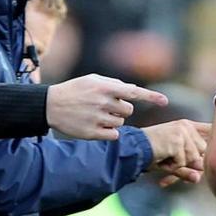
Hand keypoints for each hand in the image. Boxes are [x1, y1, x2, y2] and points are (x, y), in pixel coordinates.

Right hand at [46, 74, 167, 139]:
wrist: (50, 105)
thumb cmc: (74, 90)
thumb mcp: (92, 80)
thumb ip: (113, 84)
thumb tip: (134, 91)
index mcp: (105, 87)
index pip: (134, 92)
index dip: (151, 97)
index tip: (165, 102)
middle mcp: (103, 102)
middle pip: (128, 110)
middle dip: (120, 109)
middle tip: (104, 107)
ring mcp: (98, 118)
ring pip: (120, 123)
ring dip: (113, 121)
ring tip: (96, 115)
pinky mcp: (92, 133)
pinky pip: (114, 135)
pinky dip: (109, 133)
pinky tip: (96, 126)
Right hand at [143, 119, 210, 178]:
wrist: (131, 149)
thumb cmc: (150, 154)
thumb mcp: (172, 162)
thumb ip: (187, 168)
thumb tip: (198, 178)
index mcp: (187, 126)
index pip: (209, 130)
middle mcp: (186, 126)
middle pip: (203, 152)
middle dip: (189, 163)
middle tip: (170, 160)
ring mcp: (182, 132)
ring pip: (193, 159)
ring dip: (178, 165)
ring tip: (164, 158)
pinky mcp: (177, 140)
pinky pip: (182, 163)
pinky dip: (172, 166)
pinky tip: (162, 159)